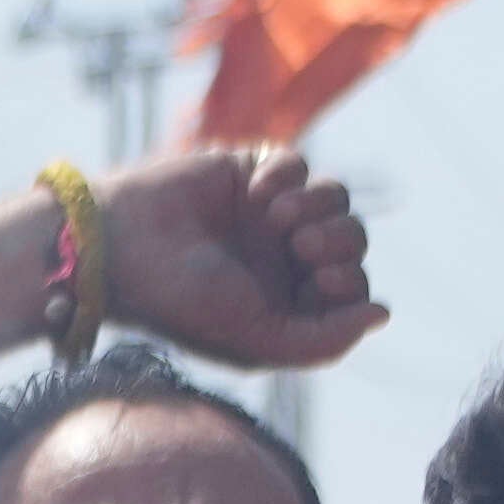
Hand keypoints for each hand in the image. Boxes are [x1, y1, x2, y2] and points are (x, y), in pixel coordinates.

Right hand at [91, 144, 383, 371]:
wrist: (120, 246)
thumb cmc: (181, 302)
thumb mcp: (259, 339)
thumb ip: (325, 340)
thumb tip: (383, 313)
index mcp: (284, 304)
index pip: (351, 289)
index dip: (349, 281)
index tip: (318, 280)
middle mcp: (281, 260)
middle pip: (352, 240)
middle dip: (341, 241)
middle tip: (301, 247)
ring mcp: (268, 214)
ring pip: (336, 198)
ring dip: (319, 205)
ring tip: (276, 217)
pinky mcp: (251, 171)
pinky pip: (300, 163)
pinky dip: (286, 176)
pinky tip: (253, 193)